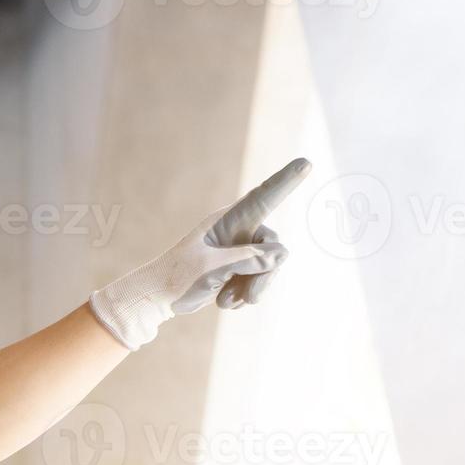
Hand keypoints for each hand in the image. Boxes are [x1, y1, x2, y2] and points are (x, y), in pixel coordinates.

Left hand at [88, 157, 310, 349]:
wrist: (159, 297)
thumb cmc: (178, 277)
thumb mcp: (211, 269)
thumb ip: (247, 260)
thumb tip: (280, 254)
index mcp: (228, 220)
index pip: (262, 198)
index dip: (285, 181)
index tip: (306, 162)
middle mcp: (238, 230)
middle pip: (273, 249)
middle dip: (263, 276)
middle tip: (249, 298)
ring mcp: (239, 249)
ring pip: (268, 268)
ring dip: (250, 289)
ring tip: (226, 302)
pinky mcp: (239, 267)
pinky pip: (257, 280)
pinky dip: (243, 294)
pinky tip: (223, 300)